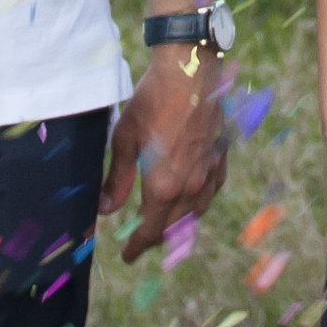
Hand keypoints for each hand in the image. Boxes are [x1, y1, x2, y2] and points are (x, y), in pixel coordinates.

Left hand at [102, 47, 229, 252]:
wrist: (189, 70)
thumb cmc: (152, 101)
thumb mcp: (124, 139)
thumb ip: (116, 180)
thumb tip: (106, 210)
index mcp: (164, 186)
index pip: (150, 230)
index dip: (137, 247)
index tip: (127, 256)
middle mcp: (191, 186)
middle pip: (174, 226)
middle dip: (156, 238)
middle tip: (142, 242)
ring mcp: (209, 172)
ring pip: (196, 212)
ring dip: (179, 223)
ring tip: (165, 224)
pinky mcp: (220, 156)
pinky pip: (211, 191)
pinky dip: (199, 202)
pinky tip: (193, 196)